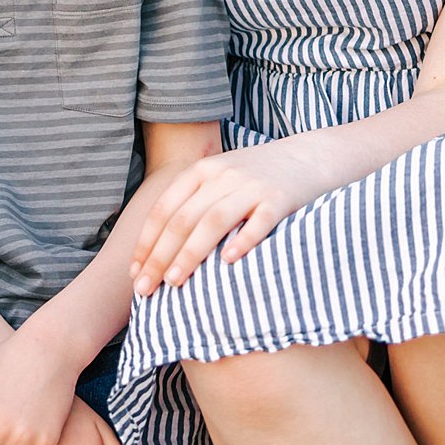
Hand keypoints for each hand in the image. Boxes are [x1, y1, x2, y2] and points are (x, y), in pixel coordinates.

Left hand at [130, 142, 322, 295]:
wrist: (309, 156)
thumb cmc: (256, 177)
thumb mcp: (219, 179)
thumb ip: (193, 203)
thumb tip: (159, 250)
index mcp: (201, 171)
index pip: (164, 209)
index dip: (146, 242)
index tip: (135, 273)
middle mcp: (222, 175)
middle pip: (183, 218)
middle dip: (160, 255)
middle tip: (146, 288)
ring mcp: (252, 185)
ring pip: (214, 220)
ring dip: (191, 253)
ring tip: (174, 282)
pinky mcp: (280, 198)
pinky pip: (259, 221)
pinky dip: (243, 240)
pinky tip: (228, 261)